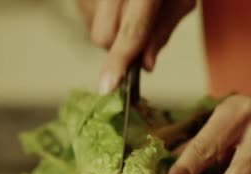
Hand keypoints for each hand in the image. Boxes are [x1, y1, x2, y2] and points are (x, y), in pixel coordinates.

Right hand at [77, 0, 195, 93]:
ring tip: (133, 6)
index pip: (130, 30)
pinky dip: (104, 14)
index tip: (108, 87)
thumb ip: (162, 31)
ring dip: (112, 29)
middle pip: (102, 36)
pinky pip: (87, 12)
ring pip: (93, 26)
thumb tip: (145, 65)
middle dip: (118, 47)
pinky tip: (120, 1)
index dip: (119, 61)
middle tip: (141, 32)